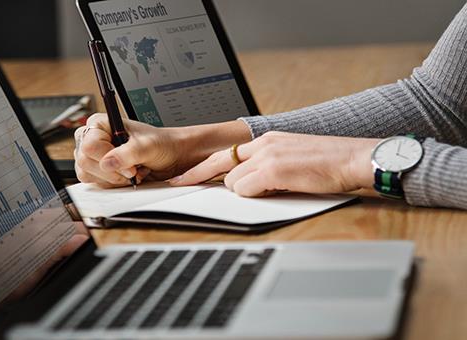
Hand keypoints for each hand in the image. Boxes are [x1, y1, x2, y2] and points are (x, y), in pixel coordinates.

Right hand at [74, 114, 182, 186]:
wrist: (169, 156)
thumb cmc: (159, 144)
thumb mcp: (148, 146)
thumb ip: (128, 153)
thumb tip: (107, 163)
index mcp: (100, 124)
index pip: (89, 145)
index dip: (107, 158)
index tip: (130, 165)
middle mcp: (93, 138)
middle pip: (85, 162)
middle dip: (112, 171)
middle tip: (133, 170)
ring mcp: (93, 156)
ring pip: (87, 174)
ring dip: (113, 178)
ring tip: (132, 170)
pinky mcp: (97, 170)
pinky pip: (95, 183)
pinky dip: (113, 183)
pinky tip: (127, 176)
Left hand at [170, 131, 379, 196]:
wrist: (354, 158)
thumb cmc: (329, 162)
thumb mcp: (292, 156)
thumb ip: (267, 164)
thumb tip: (249, 182)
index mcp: (267, 138)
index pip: (225, 153)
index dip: (200, 167)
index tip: (182, 177)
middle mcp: (263, 143)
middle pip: (222, 166)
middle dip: (209, 181)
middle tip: (184, 186)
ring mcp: (267, 155)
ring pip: (233, 181)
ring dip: (245, 191)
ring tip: (273, 190)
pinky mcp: (274, 169)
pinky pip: (245, 189)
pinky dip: (254, 195)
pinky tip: (277, 190)